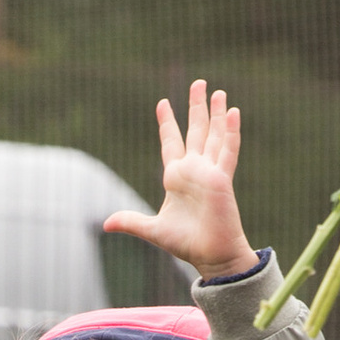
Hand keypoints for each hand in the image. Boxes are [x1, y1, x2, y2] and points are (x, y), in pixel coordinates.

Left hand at [102, 81, 260, 282]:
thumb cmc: (186, 243)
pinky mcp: (222, 178)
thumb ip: (131, 222)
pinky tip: (234, 113)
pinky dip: (230, 132)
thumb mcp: (152, 229)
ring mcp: (210, 172)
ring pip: (214, 135)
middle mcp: (194, 170)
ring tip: (220, 92)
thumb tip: (105, 224)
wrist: (211, 256)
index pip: (171, 142)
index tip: (163, 103)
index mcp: (176, 177)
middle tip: (198, 83)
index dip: (167, 123)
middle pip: (196, 131)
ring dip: (217, 113)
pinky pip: (227, 151)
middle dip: (197, 106)